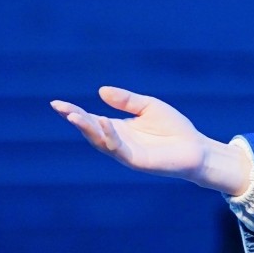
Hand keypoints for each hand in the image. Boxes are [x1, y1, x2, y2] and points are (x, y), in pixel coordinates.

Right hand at [50, 86, 250, 193]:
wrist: (196, 148)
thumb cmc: (174, 128)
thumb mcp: (149, 106)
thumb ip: (126, 100)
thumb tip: (101, 91)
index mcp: (118, 128)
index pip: (91, 119)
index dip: (74, 112)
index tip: (56, 103)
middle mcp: (118, 141)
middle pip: (91, 131)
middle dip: (76, 119)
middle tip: (61, 108)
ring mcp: (126, 153)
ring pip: (101, 142)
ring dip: (88, 129)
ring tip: (75, 115)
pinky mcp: (137, 161)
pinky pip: (119, 149)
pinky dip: (110, 136)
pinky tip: (104, 122)